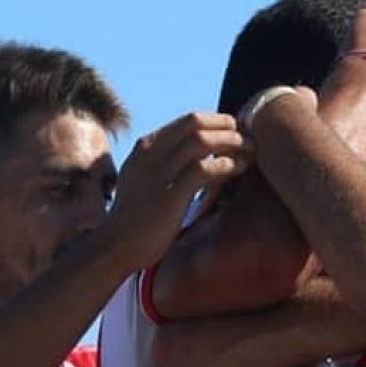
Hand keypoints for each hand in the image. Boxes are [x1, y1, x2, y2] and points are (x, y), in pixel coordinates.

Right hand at [105, 111, 251, 269]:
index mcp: (146, 147)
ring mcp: (159, 172)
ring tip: (250, 152)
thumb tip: (199, 156)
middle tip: (248, 139)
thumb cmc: (135, 217)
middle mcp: (151, 154)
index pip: (189, 120)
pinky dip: (226, 165)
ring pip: (202, 140)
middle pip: (196, 122)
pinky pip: (204, 169)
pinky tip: (239, 169)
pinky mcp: (170, 195)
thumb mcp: (143, 179)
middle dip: (227, 127)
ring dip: (232, 142)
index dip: (218, 123)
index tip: (235, 135)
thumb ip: (164, 163)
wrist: (115, 246)